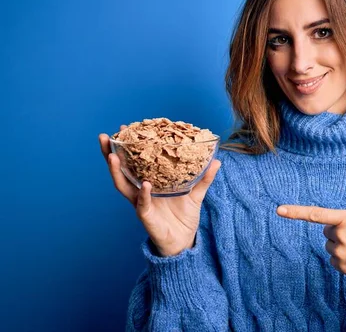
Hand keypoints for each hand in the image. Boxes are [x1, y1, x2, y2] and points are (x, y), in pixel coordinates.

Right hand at [99, 127, 220, 256]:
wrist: (184, 240)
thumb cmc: (184, 216)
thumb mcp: (195, 193)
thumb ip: (204, 178)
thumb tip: (217, 160)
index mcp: (149, 182)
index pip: (134, 161)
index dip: (127, 147)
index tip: (124, 128)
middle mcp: (140, 191)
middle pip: (120, 170)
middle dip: (110, 154)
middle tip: (105, 136)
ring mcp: (141, 203)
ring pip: (123, 186)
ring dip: (116, 171)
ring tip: (113, 155)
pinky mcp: (146, 217)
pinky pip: (142, 204)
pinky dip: (144, 194)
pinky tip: (145, 184)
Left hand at [276, 205, 345, 308]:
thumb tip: (335, 237)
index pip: (318, 214)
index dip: (296, 212)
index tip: (279, 209)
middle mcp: (341, 235)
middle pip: (327, 232)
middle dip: (338, 234)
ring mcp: (340, 252)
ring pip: (331, 247)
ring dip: (341, 247)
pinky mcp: (341, 267)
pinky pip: (335, 260)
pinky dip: (344, 260)